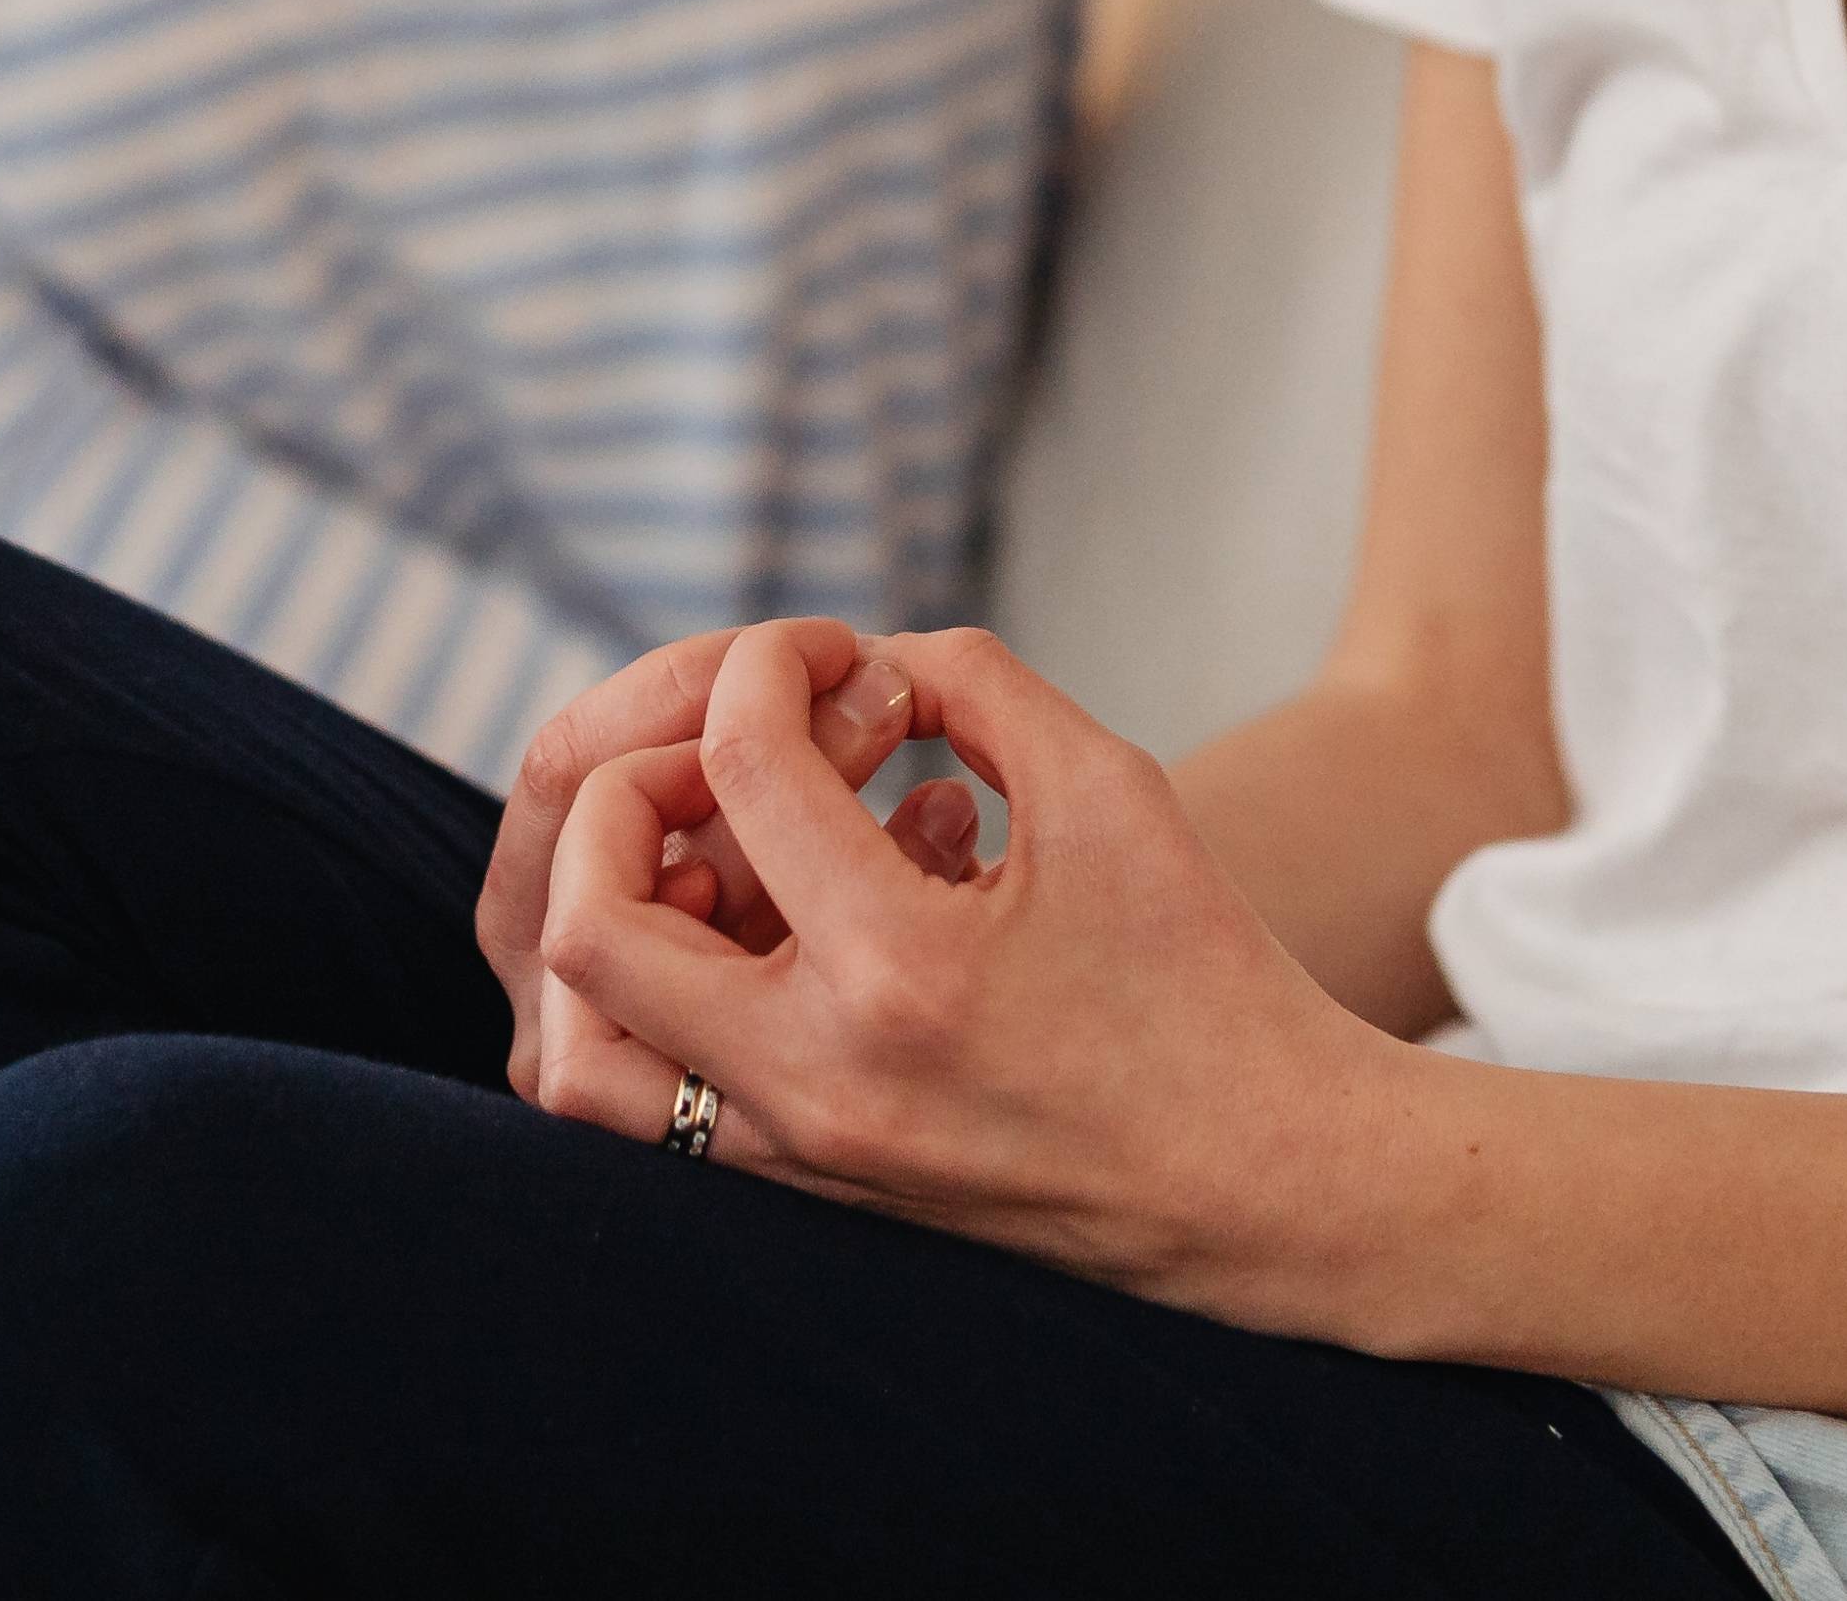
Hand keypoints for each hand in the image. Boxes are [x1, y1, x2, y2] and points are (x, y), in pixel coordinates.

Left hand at [533, 622, 1422, 1341]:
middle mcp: (822, 1081)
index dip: (770, 663)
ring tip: (709, 845)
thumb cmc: (1201, 970)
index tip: (834, 653)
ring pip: (580, 1054)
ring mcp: (801, 1156)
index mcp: (903, 970)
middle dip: (626, 788)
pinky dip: (652, 1002)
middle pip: (590, 924)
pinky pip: (648, 1109)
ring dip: (610, 917)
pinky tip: (761, 922)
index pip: (740, 765)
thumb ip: (969, 680)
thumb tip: (855, 658)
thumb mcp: (1106, 778)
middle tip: (726, 743)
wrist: (1266, 1185)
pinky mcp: (806, 1192)